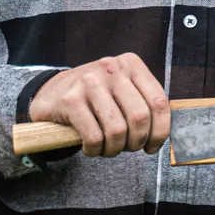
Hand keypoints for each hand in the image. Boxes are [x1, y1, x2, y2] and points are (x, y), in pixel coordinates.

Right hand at [30, 53, 169, 156]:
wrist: (50, 92)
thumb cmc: (95, 97)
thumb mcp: (122, 88)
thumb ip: (143, 103)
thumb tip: (164, 133)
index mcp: (132, 64)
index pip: (159, 102)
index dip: (160, 131)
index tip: (152, 147)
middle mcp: (112, 68)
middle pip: (139, 118)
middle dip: (136, 142)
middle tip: (127, 148)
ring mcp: (89, 82)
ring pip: (117, 130)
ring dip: (115, 149)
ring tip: (108, 149)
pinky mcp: (70, 100)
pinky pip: (93, 136)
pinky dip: (95, 150)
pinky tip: (91, 148)